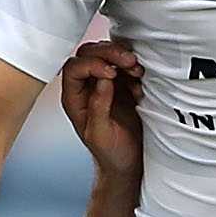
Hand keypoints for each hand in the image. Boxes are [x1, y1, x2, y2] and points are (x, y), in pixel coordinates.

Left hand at [58, 41, 145, 186]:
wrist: (128, 163)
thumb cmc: (110, 153)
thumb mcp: (100, 135)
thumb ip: (98, 107)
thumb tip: (103, 80)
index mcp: (75, 99)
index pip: (74, 69)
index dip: (91, 64)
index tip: (111, 73)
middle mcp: (87, 88)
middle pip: (89, 54)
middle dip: (109, 53)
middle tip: (128, 61)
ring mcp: (106, 84)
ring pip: (108, 55)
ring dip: (124, 57)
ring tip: (137, 70)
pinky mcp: (124, 85)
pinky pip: (126, 66)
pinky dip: (135, 67)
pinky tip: (141, 79)